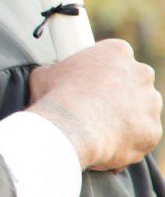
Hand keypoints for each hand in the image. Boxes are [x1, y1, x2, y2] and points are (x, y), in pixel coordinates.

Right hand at [27, 39, 162, 170]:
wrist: (70, 129)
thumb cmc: (56, 97)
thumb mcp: (44, 74)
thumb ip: (58, 72)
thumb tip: (52, 79)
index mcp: (116, 52)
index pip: (116, 57)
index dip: (102, 72)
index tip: (90, 83)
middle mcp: (141, 73)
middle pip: (134, 82)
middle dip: (119, 94)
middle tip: (95, 107)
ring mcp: (150, 102)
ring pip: (141, 111)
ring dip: (125, 118)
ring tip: (97, 129)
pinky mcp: (152, 130)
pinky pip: (140, 137)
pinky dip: (126, 142)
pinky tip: (104, 144)